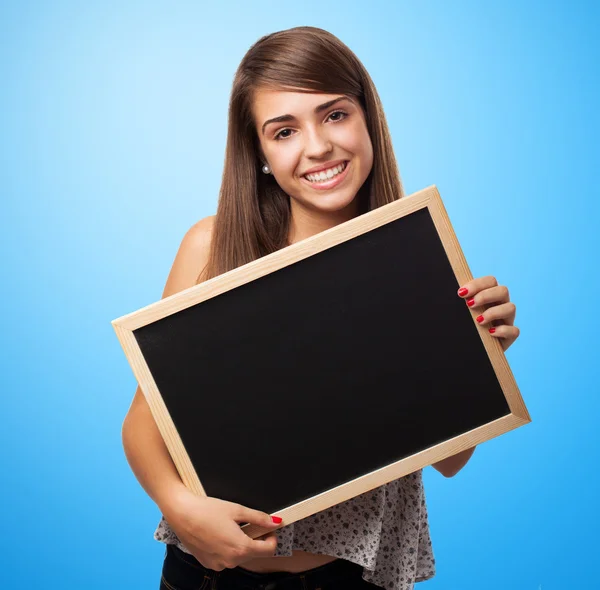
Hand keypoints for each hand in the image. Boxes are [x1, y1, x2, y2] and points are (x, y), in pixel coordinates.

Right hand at [162, 486, 281, 570]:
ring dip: (240, 544)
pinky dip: (227, 548)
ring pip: (238, 557)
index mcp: (240, 548)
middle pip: (253, 554)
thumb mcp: (237, 509)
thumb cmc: (207, 510)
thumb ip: (259, 518)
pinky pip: (225, 558)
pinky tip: (219, 534)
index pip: (268, 551)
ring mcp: (218, 564)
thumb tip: (275, 522)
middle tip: (248, 523)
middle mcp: (230, 561)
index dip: (272, 538)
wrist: (181, 513)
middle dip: (255, 540)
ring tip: (231, 527)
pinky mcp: (208, 563)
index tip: (268, 528)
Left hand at [457, 275, 519, 351]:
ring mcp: (506, 320)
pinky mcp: (509, 336)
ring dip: (493, 312)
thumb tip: (457, 292)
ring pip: (511, 307)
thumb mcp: (461, 313)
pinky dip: (502, 330)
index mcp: (489, 295)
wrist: (467, 349)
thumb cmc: (463, 328)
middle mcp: (500, 305)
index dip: (477, 284)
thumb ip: (462, 301)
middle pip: (503, 290)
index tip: (461, 293)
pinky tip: (490, 333)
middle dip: (485, 296)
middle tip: (470, 305)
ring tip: (478, 321)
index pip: (490, 281)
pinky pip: (514, 330)